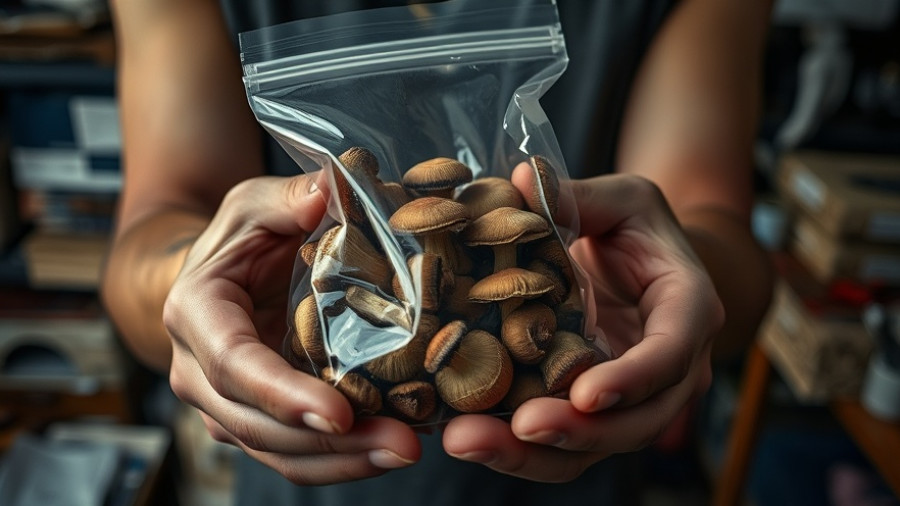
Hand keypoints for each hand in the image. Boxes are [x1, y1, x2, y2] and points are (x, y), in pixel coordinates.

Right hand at [163, 173, 420, 483]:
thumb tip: (328, 191)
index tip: (340, 414)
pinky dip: (344, 460)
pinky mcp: (260, 422)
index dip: (285, 396)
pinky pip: (298, 455)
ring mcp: (228, 406)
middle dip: (331, 444)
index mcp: (197, 315)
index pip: (235, 367)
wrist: (219, 275)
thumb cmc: (239, 237)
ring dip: (344, 462)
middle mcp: (201, 373)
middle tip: (401, 445)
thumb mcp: (256, 204)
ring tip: (406, 451)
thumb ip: (288, 196)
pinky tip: (392, 448)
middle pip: (261, 427)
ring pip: (281, 454)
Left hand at [442, 166, 723, 481]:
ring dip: (534, 454)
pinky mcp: (590, 409)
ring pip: (593, 446)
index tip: (587, 395)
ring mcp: (628, 397)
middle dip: (575, 433)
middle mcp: (667, 369)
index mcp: (686, 311)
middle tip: (517, 428)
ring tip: (469, 441)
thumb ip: (576, 196)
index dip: (633, 379)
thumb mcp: (619, 200)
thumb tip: (520, 179)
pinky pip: (560, 442)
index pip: (671, 355)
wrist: (642, 265)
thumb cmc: (637, 229)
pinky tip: (467, 436)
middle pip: (634, 422)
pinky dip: (516, 448)